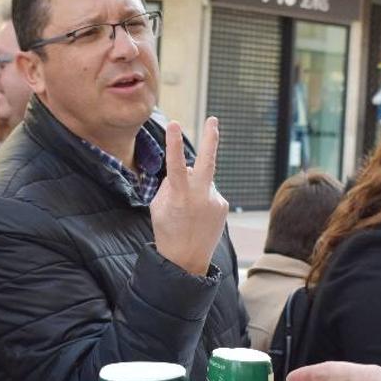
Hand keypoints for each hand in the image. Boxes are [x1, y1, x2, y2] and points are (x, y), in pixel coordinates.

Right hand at [150, 117, 228, 275]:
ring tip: (187, 212)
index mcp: (179, 198)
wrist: (187, 261)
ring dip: (193, 187)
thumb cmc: (167, 231)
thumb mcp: (158, 206)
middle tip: (213, 119)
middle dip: (211, 138)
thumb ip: (170, 184)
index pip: (175, 165)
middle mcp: (200, 197)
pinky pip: (209, 191)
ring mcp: (215, 201)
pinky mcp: (223, 205)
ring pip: (202, 180)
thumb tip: (184, 168)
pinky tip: (197, 215)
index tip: (175, 123)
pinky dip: (201, 197)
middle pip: (208, 162)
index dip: (174, 144)